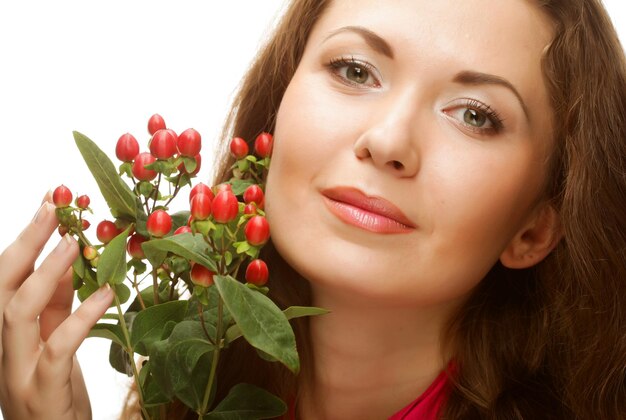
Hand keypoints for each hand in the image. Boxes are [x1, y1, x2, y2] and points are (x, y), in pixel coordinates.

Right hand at [0, 194, 114, 419]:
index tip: (49, 202)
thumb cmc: (55, 394)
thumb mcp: (53, 342)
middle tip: (55, 207)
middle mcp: (2, 350)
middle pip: (2, 287)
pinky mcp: (42, 394)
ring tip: (73, 243)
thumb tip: (66, 261)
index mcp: (6, 335)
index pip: (6, 278)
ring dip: (45, 273)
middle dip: (26, 243)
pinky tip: (106, 294)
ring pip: (16, 313)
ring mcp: (16, 373)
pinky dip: (80, 318)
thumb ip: (57, 306)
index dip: (26, 239)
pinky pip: (56, 349)